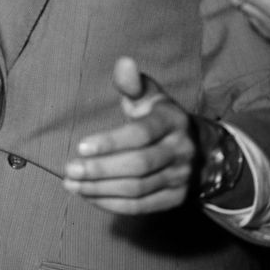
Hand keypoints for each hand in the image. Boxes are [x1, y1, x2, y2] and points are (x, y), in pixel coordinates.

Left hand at [64, 57, 196, 214]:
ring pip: (138, 189)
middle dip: (100, 170)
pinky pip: (142, 206)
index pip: (141, 134)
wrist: (201, 150)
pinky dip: (113, 204)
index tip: (80, 147)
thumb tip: (123, 62)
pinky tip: (89, 196)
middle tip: (69, 170)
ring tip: (72, 184)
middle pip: (138, 166)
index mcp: (172, 121)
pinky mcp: (175, 199)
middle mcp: (181, 151)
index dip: (110, 142)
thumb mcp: (150, 96)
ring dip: (100, 189)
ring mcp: (180, 178)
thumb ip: (133, 83)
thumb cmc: (160, 118)